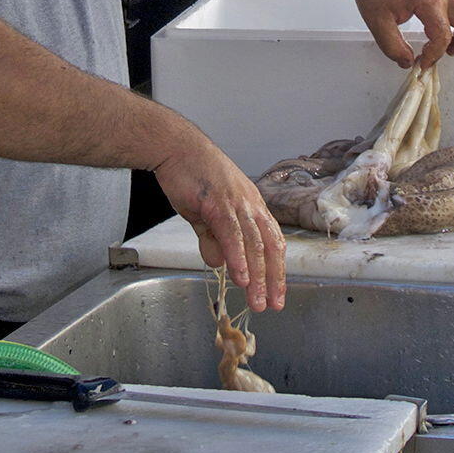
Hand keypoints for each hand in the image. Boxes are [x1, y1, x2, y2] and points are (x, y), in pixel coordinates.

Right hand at [153, 134, 285, 311]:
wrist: (176, 148)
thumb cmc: (191, 175)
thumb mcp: (204, 214)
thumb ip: (212, 240)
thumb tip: (219, 264)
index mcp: (252, 206)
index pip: (272, 241)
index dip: (277, 269)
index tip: (277, 292)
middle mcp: (251, 204)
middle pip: (269, 247)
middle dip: (273, 279)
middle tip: (273, 305)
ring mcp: (237, 203)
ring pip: (254, 245)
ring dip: (257, 276)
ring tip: (257, 300)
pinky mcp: (219, 203)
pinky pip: (232, 235)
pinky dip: (238, 257)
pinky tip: (239, 277)